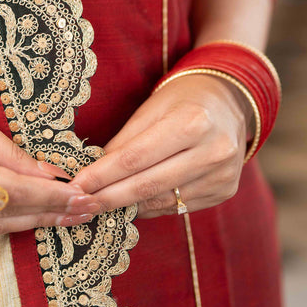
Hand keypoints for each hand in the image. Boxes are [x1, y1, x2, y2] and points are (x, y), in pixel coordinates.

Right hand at [0, 53, 101, 237]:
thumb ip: (5, 148)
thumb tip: (47, 172)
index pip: (14, 191)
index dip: (52, 195)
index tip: (82, 194)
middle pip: (6, 215)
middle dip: (50, 212)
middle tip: (86, 210)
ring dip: (29, 222)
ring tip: (65, 217)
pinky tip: (23, 217)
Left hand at [68, 74, 252, 217]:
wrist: (230, 101)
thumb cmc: (183, 99)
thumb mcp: (151, 108)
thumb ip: (124, 141)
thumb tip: (94, 172)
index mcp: (193, 122)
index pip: (136, 157)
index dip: (102, 175)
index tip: (76, 185)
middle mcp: (213, 151)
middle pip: (148, 185)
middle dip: (109, 197)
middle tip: (81, 203)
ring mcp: (223, 175)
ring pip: (162, 201)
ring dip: (127, 206)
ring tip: (100, 205)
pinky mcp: (224, 191)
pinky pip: (177, 207)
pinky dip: (150, 207)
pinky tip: (131, 205)